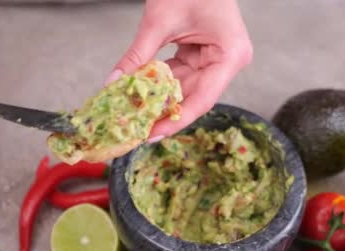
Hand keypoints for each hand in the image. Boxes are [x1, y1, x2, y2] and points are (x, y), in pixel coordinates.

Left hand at [106, 0, 252, 140]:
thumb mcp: (159, 21)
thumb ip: (137, 55)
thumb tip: (114, 83)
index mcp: (230, 54)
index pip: (202, 99)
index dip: (176, 120)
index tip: (152, 134)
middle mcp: (228, 61)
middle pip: (194, 97)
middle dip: (164, 111)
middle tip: (137, 129)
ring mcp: (217, 58)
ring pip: (186, 89)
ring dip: (161, 99)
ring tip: (136, 115)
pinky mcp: (204, 54)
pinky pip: (182, 75)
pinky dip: (162, 83)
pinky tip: (142, 94)